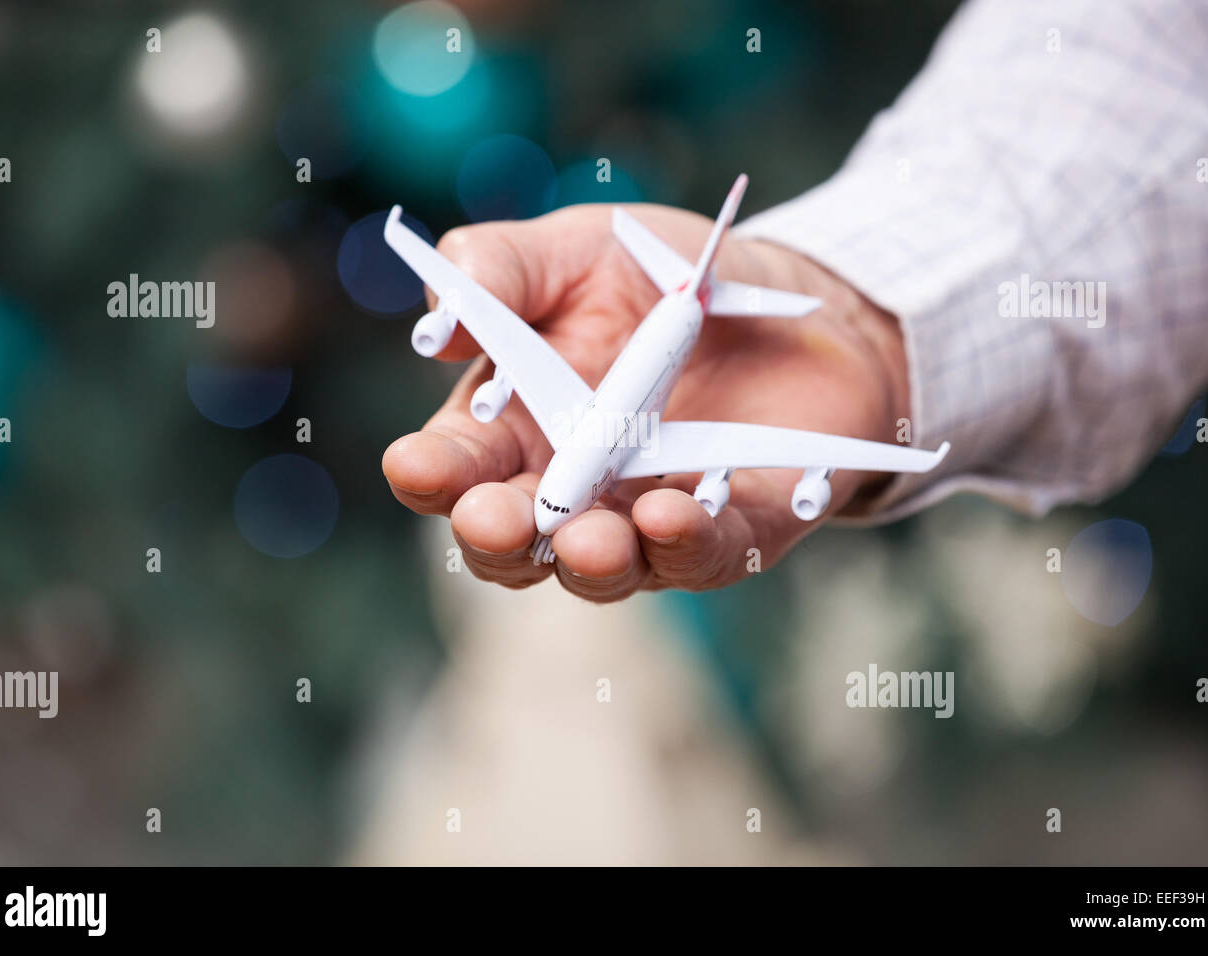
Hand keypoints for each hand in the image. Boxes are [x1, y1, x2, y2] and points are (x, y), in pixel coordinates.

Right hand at [382, 202, 910, 601]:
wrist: (788, 295)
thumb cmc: (661, 277)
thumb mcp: (574, 250)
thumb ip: (498, 271)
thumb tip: (437, 323)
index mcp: (514, 427)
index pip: (458, 467)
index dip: (432, 473)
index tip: (418, 464)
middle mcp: (573, 489)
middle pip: (516, 545)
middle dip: (498, 539)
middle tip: (494, 520)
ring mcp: (648, 517)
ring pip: (604, 570)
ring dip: (590, 561)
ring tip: (587, 538)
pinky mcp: (732, 530)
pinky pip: (704, 555)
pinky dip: (685, 542)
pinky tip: (671, 513)